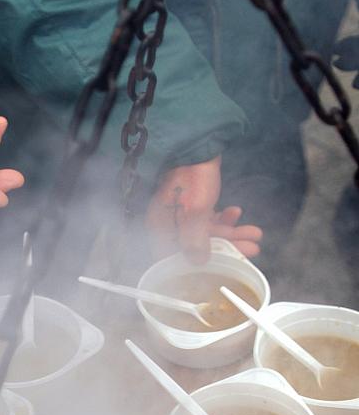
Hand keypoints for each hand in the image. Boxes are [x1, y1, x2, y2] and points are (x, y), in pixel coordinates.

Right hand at [145, 158, 261, 262]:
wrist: (198, 145)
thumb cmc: (192, 175)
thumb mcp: (195, 210)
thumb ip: (195, 238)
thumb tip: (198, 261)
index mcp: (160, 226)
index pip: (174, 258)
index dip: (198, 266)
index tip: (223, 268)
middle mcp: (168, 223)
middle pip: (197, 246)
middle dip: (228, 247)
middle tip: (252, 249)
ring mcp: (181, 213)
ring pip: (207, 233)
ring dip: (232, 234)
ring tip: (254, 234)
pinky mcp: (193, 204)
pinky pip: (209, 220)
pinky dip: (225, 219)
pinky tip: (237, 212)